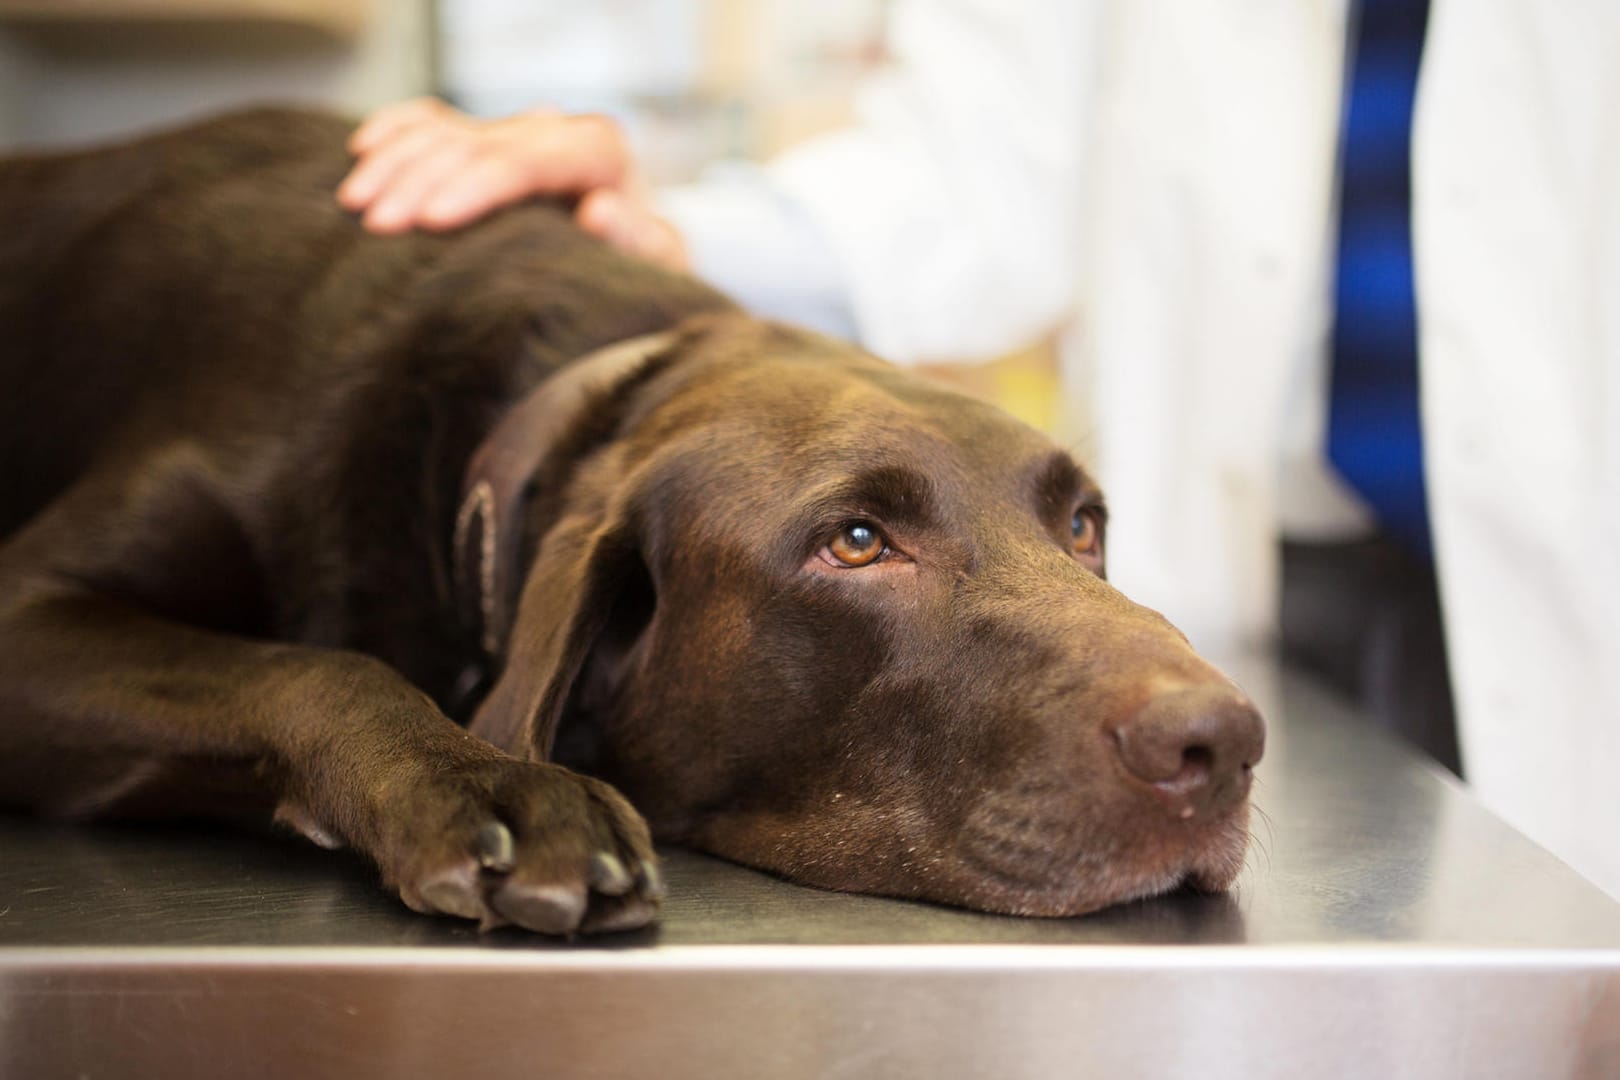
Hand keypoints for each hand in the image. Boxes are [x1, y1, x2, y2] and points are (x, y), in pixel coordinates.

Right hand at [337, 98, 688, 270]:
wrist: (638, 257)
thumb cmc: (645, 269)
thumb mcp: (656, 264)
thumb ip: (637, 239)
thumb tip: (600, 209)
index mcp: (596, 149)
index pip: (524, 160)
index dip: (474, 187)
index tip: (432, 221)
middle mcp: (553, 129)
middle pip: (473, 144)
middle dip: (420, 181)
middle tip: (375, 225)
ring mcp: (516, 131)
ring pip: (445, 130)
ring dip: (395, 163)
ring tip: (354, 204)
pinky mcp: (489, 140)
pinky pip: (434, 121)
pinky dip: (396, 130)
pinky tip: (362, 149)